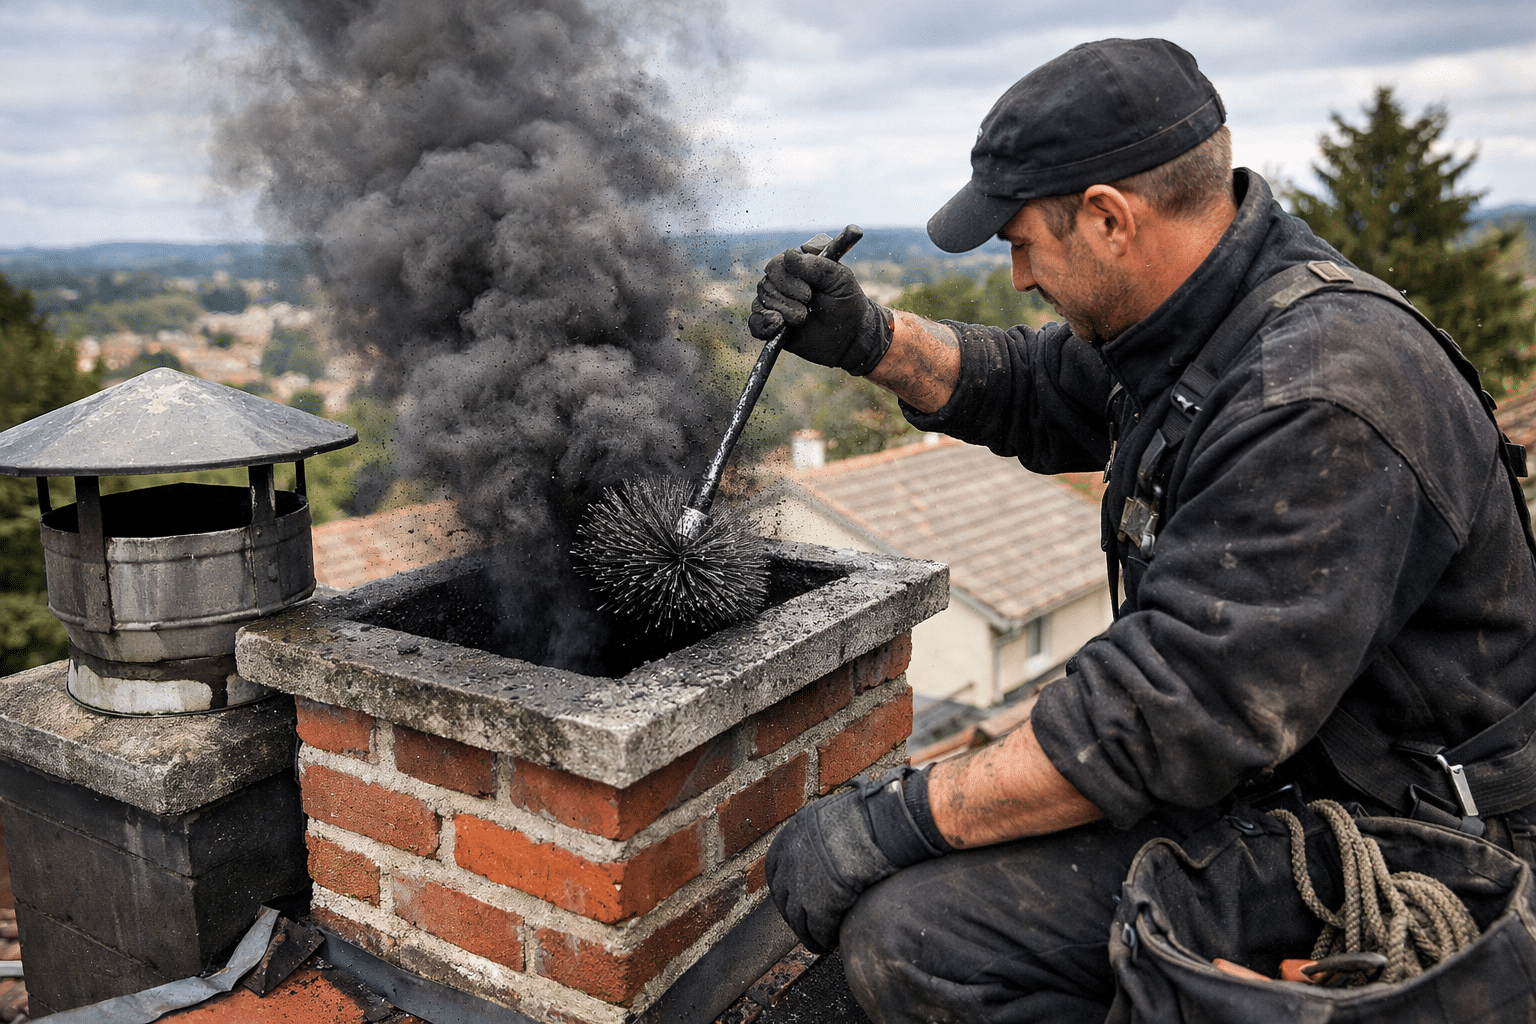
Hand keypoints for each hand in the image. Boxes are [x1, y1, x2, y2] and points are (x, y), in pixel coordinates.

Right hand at [748, 248, 893, 374]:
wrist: (851, 335)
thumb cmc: (847, 302)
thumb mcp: (839, 279)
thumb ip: (816, 266)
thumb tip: (788, 256)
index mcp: (797, 267)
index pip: (776, 265)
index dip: (787, 279)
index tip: (809, 293)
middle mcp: (782, 283)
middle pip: (766, 284)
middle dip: (786, 298)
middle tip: (808, 307)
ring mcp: (776, 305)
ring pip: (760, 303)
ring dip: (783, 312)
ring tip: (802, 319)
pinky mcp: (773, 326)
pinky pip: (755, 323)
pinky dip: (763, 326)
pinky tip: (778, 327)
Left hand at [766, 767, 949, 952]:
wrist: (880, 825)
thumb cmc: (864, 816)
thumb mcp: (827, 818)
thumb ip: (816, 837)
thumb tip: (821, 850)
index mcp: (788, 838)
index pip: (775, 872)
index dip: (785, 889)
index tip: (794, 899)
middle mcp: (789, 862)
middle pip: (784, 898)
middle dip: (794, 915)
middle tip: (806, 924)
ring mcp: (801, 885)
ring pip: (798, 920)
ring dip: (807, 934)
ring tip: (818, 941)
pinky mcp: (820, 906)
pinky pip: (817, 930)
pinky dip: (822, 940)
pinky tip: (830, 943)